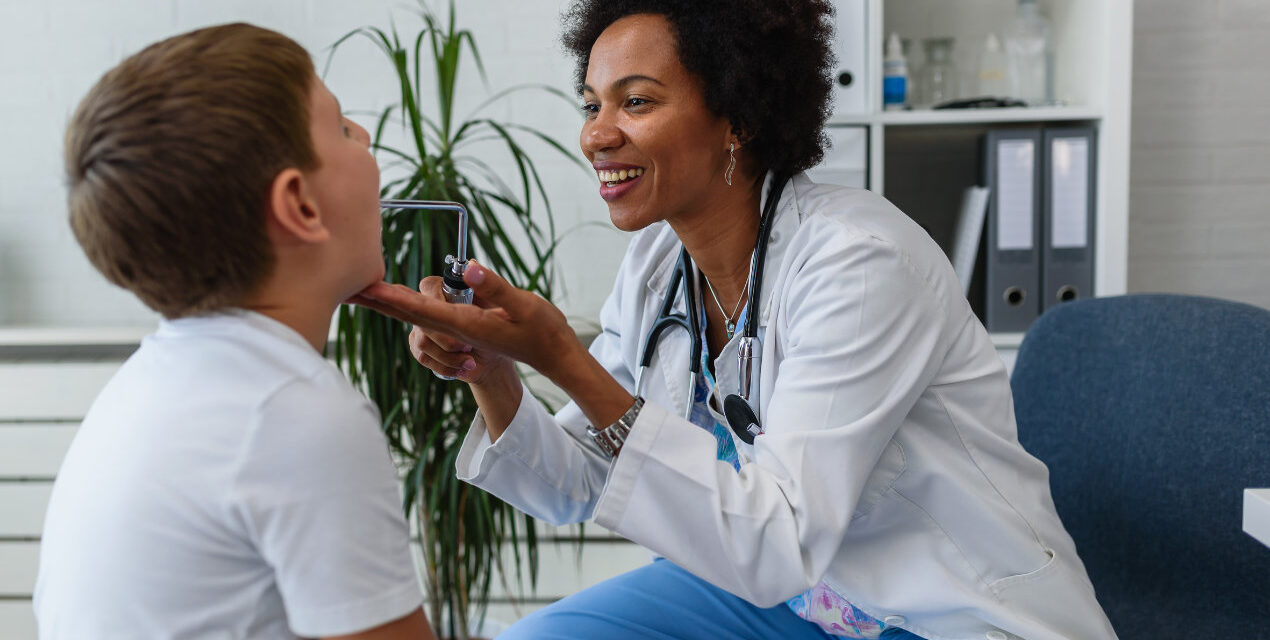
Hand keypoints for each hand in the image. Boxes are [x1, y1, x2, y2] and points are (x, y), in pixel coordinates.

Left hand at [349, 262, 580, 382]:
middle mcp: (458, 328)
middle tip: (345, 290)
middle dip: (377, 302)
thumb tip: (469, 268)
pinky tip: (395, 298)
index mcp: (469, 324)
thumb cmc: (543, 330)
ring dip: (389, 302)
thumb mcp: (525, 305)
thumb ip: (496, 288)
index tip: (367, 289)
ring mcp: (460, 329)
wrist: (553, 355)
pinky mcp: (464, 326)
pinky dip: (407, 304)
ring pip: (417, 314)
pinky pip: (429, 314)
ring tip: (362, 290)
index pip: (424, 309)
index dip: (394, 298)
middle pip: (409, 314)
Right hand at [405, 275, 513, 385]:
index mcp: (453, 291)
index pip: (429, 286)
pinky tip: (463, 366)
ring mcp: (425, 327)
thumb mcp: (509, 307)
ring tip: (470, 357)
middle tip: (467, 347)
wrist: (498, 357)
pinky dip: (445, 365)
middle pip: (420, 316)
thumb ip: (494, 286)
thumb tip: (473, 266)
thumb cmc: (505, 327)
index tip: (452, 314)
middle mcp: (434, 306)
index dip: (434, 299)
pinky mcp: (423, 347)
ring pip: (422, 340)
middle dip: (444, 337)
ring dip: (448, 354)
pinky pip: (423, 357)